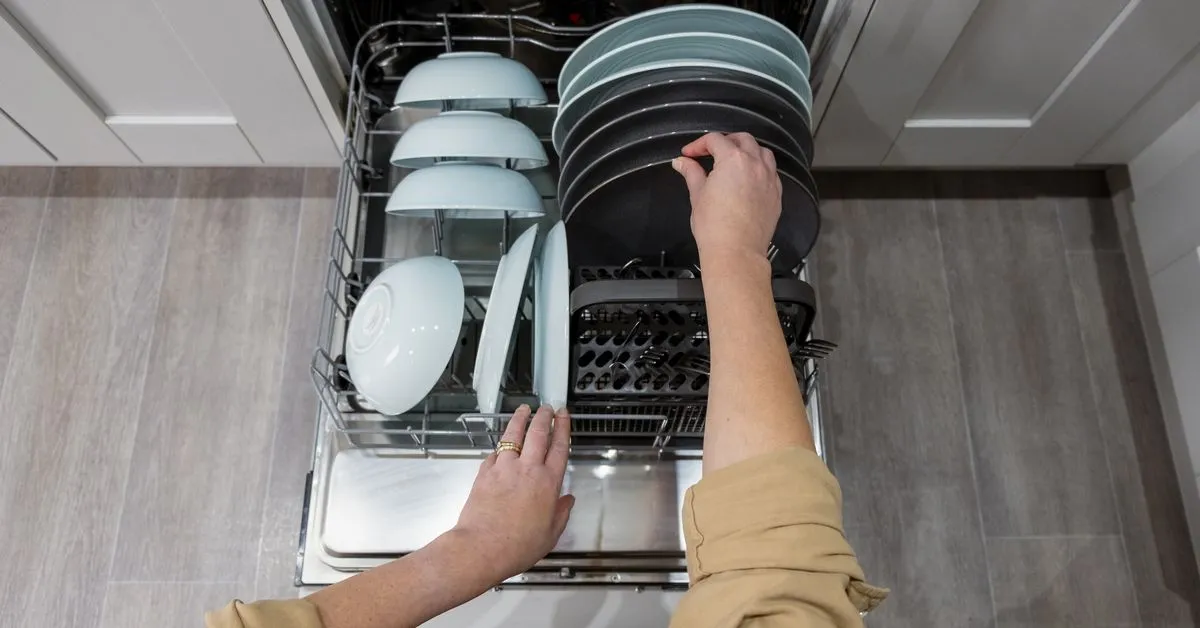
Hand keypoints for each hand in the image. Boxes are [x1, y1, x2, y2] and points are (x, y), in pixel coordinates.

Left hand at [452, 404, 573, 581]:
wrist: (482, 547)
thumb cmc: (518, 545)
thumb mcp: (550, 534)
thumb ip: (561, 513)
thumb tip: (567, 501)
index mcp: (548, 483)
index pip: (559, 447)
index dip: (563, 428)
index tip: (564, 415)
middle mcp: (527, 469)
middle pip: (538, 434)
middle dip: (544, 417)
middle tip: (547, 407)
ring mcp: (504, 468)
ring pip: (513, 435)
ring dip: (520, 420)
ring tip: (524, 409)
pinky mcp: (485, 473)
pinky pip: (495, 453)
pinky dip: (501, 446)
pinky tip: (502, 444)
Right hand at [672, 132, 782, 259]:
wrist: (736, 252)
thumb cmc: (715, 227)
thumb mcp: (697, 195)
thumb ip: (692, 173)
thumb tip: (682, 162)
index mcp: (733, 160)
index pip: (715, 140)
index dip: (698, 144)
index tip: (689, 154)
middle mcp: (755, 164)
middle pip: (742, 139)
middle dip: (725, 141)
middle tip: (710, 152)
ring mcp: (769, 178)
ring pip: (762, 152)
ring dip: (746, 150)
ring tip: (733, 161)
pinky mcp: (776, 194)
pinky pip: (771, 171)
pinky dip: (759, 168)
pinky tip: (748, 178)